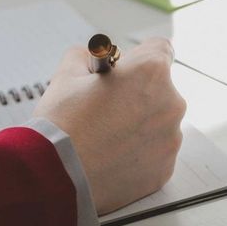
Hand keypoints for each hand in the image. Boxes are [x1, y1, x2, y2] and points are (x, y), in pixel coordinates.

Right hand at [34, 38, 185, 214]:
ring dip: (138, 125)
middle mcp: (170, 103)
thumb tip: (90, 58)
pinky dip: (137, 154)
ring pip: (158, 123)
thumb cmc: (62, 125)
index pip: (160, 48)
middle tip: (106, 107)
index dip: (138, 57)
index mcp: (151, 72)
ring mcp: (170, 139)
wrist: (56, 177)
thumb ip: (85, 56)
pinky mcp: (164, 169)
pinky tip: (110, 157)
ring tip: (104, 137)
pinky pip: (154, 153)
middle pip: (159, 89)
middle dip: (136, 94)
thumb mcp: (67, 74)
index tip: (124, 69)